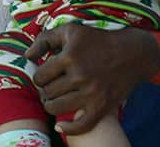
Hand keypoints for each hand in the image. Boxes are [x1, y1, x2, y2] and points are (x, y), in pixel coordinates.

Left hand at [25, 24, 158, 134]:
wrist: (132, 53)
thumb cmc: (97, 40)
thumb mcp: (70, 31)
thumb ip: (45, 40)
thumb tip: (27, 56)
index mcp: (70, 56)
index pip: (40, 76)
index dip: (40, 76)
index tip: (47, 74)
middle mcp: (79, 76)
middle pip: (48, 92)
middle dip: (47, 89)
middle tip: (53, 85)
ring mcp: (91, 93)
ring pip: (57, 108)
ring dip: (52, 105)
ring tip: (56, 98)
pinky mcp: (102, 106)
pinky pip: (80, 125)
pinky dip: (67, 128)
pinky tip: (61, 124)